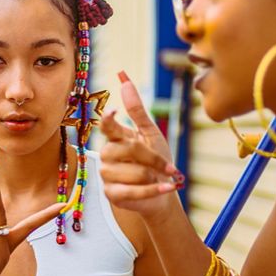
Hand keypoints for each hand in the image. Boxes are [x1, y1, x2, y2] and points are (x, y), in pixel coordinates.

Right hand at [100, 73, 182, 218]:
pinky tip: (168, 187)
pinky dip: (155, 190)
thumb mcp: (151, 134)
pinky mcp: (112, 194)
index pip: (107, 126)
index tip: (114, 110)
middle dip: (153, 158)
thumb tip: (125, 80)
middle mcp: (107, 155)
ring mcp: (107, 175)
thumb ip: (137, 111)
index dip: (109, 119)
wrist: (161, 193)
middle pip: (129, 150)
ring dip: (155, 176)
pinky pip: (134, 191)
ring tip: (160, 178)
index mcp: (115, 138)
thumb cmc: (155, 162)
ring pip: (134, 172)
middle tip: (168, 167)